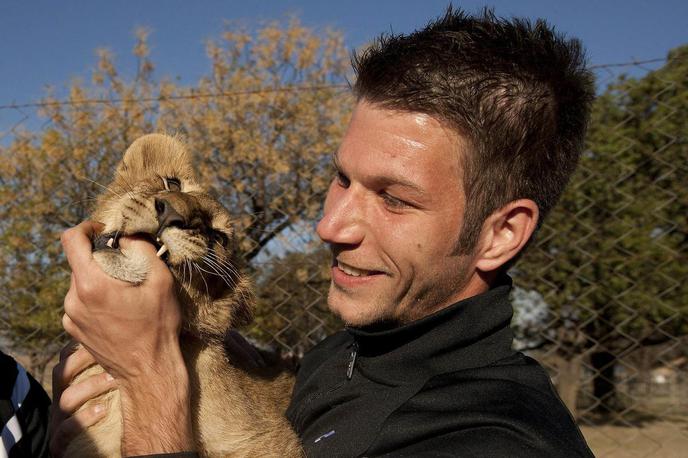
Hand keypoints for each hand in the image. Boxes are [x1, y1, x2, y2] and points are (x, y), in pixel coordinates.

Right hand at [50, 343, 115, 456]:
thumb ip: (114, 371)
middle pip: (61, 373)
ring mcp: (58, 422)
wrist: (95, 453)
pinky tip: (103, 410)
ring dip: (91, 387)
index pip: (66, 360)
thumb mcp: (109, 392)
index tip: (103, 338)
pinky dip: (83, 419)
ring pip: (65, 399)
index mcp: (70, 387)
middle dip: (84, 361)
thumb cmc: (111, 418)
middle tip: (113, 357)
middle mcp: (61, 401)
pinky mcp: (59, 444)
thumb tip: (138, 343)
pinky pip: (64, 431)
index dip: (80, 347)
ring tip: (114, 380)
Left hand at [61, 221, 180, 380]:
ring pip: (80, 282)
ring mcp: (70, 317)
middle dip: (101, 258)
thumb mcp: (161, 282)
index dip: (86, 227)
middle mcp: (73, 299)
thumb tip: (128, 234)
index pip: (71, 240)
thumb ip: (142, 250)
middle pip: (79, 262)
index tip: (104, 231)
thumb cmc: (158, 327)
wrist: (148, 371)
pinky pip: (80, 302)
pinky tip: (118, 311)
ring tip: (126, 293)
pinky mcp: (73, 330)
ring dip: (99, 279)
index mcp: (91, 284)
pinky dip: (96, 298)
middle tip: (128, 267)